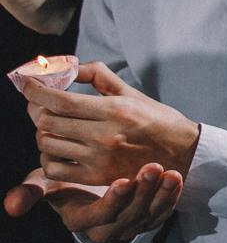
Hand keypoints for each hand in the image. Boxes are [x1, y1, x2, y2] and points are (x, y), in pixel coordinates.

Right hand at [7, 165, 181, 242]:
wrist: (96, 177)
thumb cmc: (69, 178)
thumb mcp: (49, 184)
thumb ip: (31, 191)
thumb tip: (11, 206)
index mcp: (81, 221)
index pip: (99, 215)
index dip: (112, 201)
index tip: (122, 181)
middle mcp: (107, 228)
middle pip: (128, 214)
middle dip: (141, 191)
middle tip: (151, 167)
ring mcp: (131, 225)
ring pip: (148, 213)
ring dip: (159, 192)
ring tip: (166, 170)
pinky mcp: (151, 217)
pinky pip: (164, 209)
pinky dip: (171, 195)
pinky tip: (175, 176)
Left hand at [24, 63, 200, 185]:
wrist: (184, 154)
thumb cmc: (157, 120)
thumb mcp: (132, 92)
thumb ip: (98, 76)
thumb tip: (67, 65)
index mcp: (115, 110)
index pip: (60, 100)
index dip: (34, 89)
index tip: (25, 82)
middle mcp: (105, 135)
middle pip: (47, 121)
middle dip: (35, 107)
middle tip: (38, 101)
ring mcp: (100, 158)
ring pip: (47, 143)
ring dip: (42, 131)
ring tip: (52, 125)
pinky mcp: (98, 177)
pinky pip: (54, 169)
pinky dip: (47, 157)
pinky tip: (56, 149)